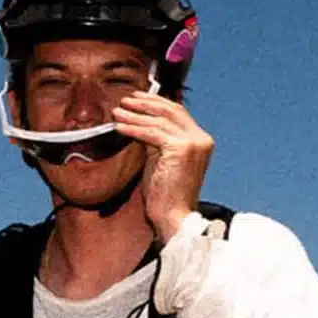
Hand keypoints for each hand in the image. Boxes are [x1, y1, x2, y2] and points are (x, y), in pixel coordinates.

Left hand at [114, 91, 214, 242]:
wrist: (173, 218)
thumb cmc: (165, 196)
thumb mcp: (161, 160)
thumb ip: (156, 140)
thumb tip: (138, 121)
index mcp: (201, 140)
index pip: (177, 112)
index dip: (156, 102)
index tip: (136, 99)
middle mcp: (201, 139)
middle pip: (170, 111)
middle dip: (145, 103)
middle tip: (125, 100)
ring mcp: (193, 143)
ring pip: (159, 120)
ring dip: (135, 115)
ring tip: (117, 112)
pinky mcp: (181, 149)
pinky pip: (152, 133)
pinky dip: (133, 128)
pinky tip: (119, 127)